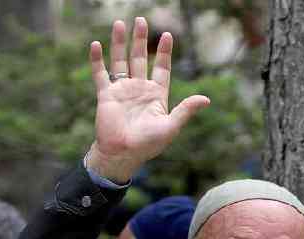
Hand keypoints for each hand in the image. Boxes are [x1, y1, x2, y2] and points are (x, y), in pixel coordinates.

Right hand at [86, 17, 210, 182]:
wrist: (123, 154)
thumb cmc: (148, 144)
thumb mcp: (171, 126)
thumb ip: (186, 110)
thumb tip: (206, 99)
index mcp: (156, 95)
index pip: (161, 68)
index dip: (164, 52)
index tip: (167, 35)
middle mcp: (139, 89)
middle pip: (140, 58)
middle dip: (140, 39)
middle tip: (141, 19)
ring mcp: (122, 90)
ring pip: (120, 60)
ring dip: (119, 43)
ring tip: (120, 23)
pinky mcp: (106, 95)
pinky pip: (100, 74)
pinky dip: (97, 60)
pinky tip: (96, 44)